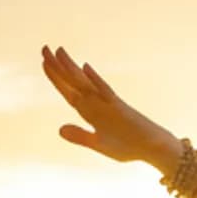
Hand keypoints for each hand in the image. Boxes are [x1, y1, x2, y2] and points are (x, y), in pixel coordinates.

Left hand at [41, 44, 173, 166]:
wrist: (152, 148)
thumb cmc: (127, 146)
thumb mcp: (99, 144)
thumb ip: (80, 136)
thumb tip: (60, 129)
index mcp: (89, 112)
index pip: (68, 91)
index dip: (55, 79)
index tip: (44, 63)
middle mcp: (96, 103)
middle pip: (73, 82)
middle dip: (57, 67)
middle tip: (44, 48)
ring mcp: (107, 103)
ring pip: (85, 83)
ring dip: (72, 68)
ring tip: (59, 52)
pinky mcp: (119, 107)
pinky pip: (105, 92)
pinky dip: (95, 80)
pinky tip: (85, 69)